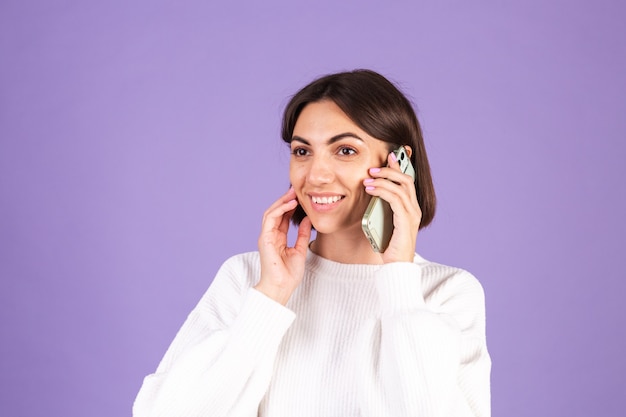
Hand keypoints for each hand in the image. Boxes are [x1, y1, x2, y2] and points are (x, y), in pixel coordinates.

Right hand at [255, 187, 311, 304]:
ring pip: (271, 212)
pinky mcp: (265, 238)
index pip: (282, 217)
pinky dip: (279, 209)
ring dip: (282, 202)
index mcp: (278, 239)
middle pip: (275, 212)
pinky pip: (270, 219)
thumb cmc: (289, 274)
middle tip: (296, 190)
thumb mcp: (300, 250)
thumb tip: (307, 219)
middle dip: (285, 200)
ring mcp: (266, 237)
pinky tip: (290, 204)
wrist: (281, 287)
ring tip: (293, 194)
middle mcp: (270, 236)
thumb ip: (302, 234)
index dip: (290, 206)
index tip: (301, 197)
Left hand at [364, 152, 421, 262]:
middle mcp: (414, 209)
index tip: (388, 156)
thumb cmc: (389, 246)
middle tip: (372, 168)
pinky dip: (383, 191)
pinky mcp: (406, 221)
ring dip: (383, 179)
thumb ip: (382, 208)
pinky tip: (371, 189)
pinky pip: (395, 199)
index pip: (407, 181)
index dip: (399, 167)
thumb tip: (370, 192)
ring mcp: (412, 215)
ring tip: (368, 178)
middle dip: (389, 170)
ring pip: (401, 187)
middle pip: (406, 180)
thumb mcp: (384, 222)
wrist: (396, 266)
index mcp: (411, 208)